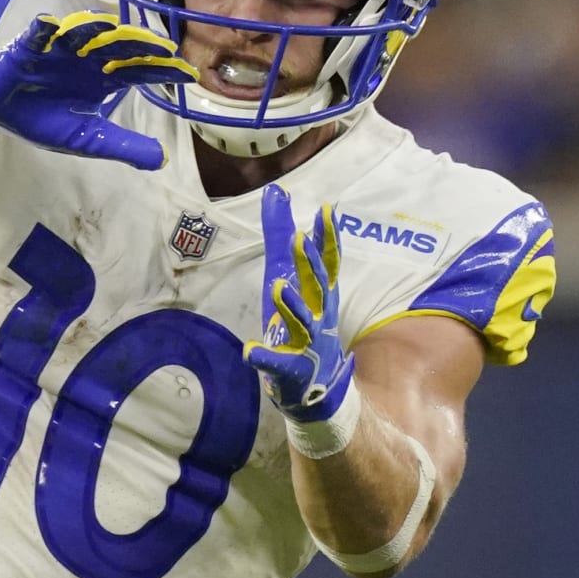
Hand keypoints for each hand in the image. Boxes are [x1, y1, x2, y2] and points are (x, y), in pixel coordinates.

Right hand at [0, 10, 197, 169]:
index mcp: (104, 79)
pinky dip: (41, 31)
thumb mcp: (87, 140)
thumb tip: (163, 159)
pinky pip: (35, 37)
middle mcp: (88, 59)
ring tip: (111, 27)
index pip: (140, 71)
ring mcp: (59, 50)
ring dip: (94, 29)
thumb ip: (123, 147)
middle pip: (118, 47)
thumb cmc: (45, 120)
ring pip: (81, 34)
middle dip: (139, 45)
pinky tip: (48, 25)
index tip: (190, 73)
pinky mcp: (28, 49)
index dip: (163, 71)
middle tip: (163, 46)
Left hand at [244, 183, 354, 421]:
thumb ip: (281, 236)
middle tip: (300, 240)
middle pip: (318, 286)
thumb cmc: (303, 320)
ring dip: (292, 304)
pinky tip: (249, 350)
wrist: (316, 385)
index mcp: (320, 293)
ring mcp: (307, 343)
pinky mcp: (290, 368)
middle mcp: (319, 314)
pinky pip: (276, 361)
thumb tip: (275, 192)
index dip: (328, 237)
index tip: (327, 211)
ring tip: (279, 286)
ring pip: (302, 322)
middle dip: (310, 264)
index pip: (328, 262)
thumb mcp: (290, 275)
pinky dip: (263, 356)